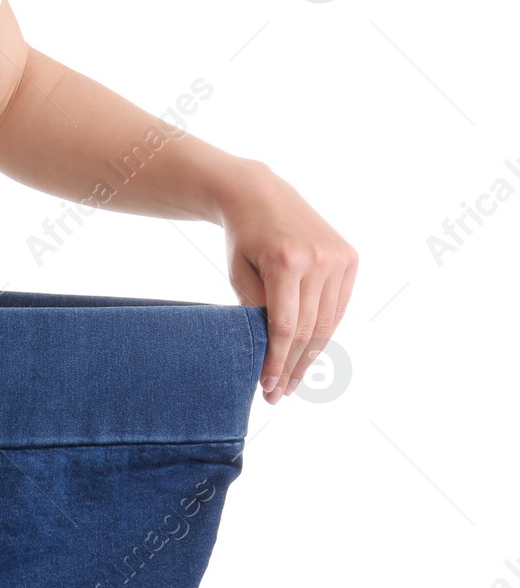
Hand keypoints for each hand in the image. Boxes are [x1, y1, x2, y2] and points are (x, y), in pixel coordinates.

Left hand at [213, 162, 358, 403]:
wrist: (259, 194)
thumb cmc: (242, 237)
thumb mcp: (238, 272)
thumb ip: (255, 310)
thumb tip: (269, 354)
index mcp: (287, 262)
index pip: (286, 326)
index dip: (278, 361)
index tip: (268, 387)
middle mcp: (319, 259)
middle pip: (309, 329)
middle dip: (293, 366)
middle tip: (279, 393)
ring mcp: (339, 257)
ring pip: (328, 321)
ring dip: (311, 355)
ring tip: (293, 381)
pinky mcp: (350, 257)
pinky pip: (338, 305)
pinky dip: (324, 330)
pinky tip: (309, 352)